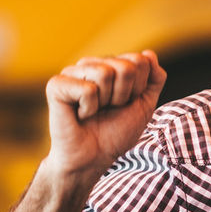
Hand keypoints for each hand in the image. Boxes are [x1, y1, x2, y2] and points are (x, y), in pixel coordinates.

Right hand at [44, 50, 166, 179]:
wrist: (93, 158)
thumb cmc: (116, 133)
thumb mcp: (144, 105)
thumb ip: (154, 79)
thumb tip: (149, 53)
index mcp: (110, 65)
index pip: (140, 60)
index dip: (139, 88)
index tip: (126, 104)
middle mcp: (91, 64)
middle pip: (125, 67)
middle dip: (124, 95)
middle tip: (109, 109)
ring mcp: (72, 72)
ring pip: (105, 74)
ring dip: (106, 102)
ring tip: (94, 111)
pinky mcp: (56, 84)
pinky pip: (87, 89)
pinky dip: (89, 108)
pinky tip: (80, 114)